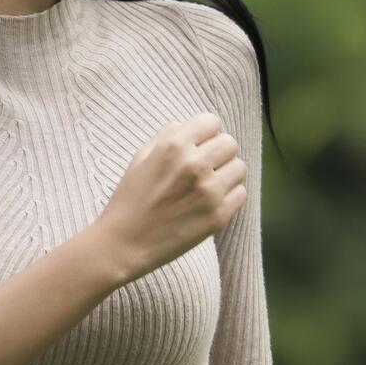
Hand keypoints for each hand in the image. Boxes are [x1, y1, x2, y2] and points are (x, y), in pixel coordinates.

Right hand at [87, 114, 246, 283]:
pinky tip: (210, 201)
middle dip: (218, 152)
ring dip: (227, 173)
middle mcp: (194, 165)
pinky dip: (229, 195)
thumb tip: (190, 126)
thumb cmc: (130, 198)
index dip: (205, 133)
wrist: (125, 243)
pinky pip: (240, 193)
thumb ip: (168, 135)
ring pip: (239, 167)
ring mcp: (209, 191)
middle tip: (205, 166)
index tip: (199, 144)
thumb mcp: (141, 157)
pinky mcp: (219, 215)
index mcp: (173, 146)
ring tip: (208, 184)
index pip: (211, 122)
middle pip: (230, 143)